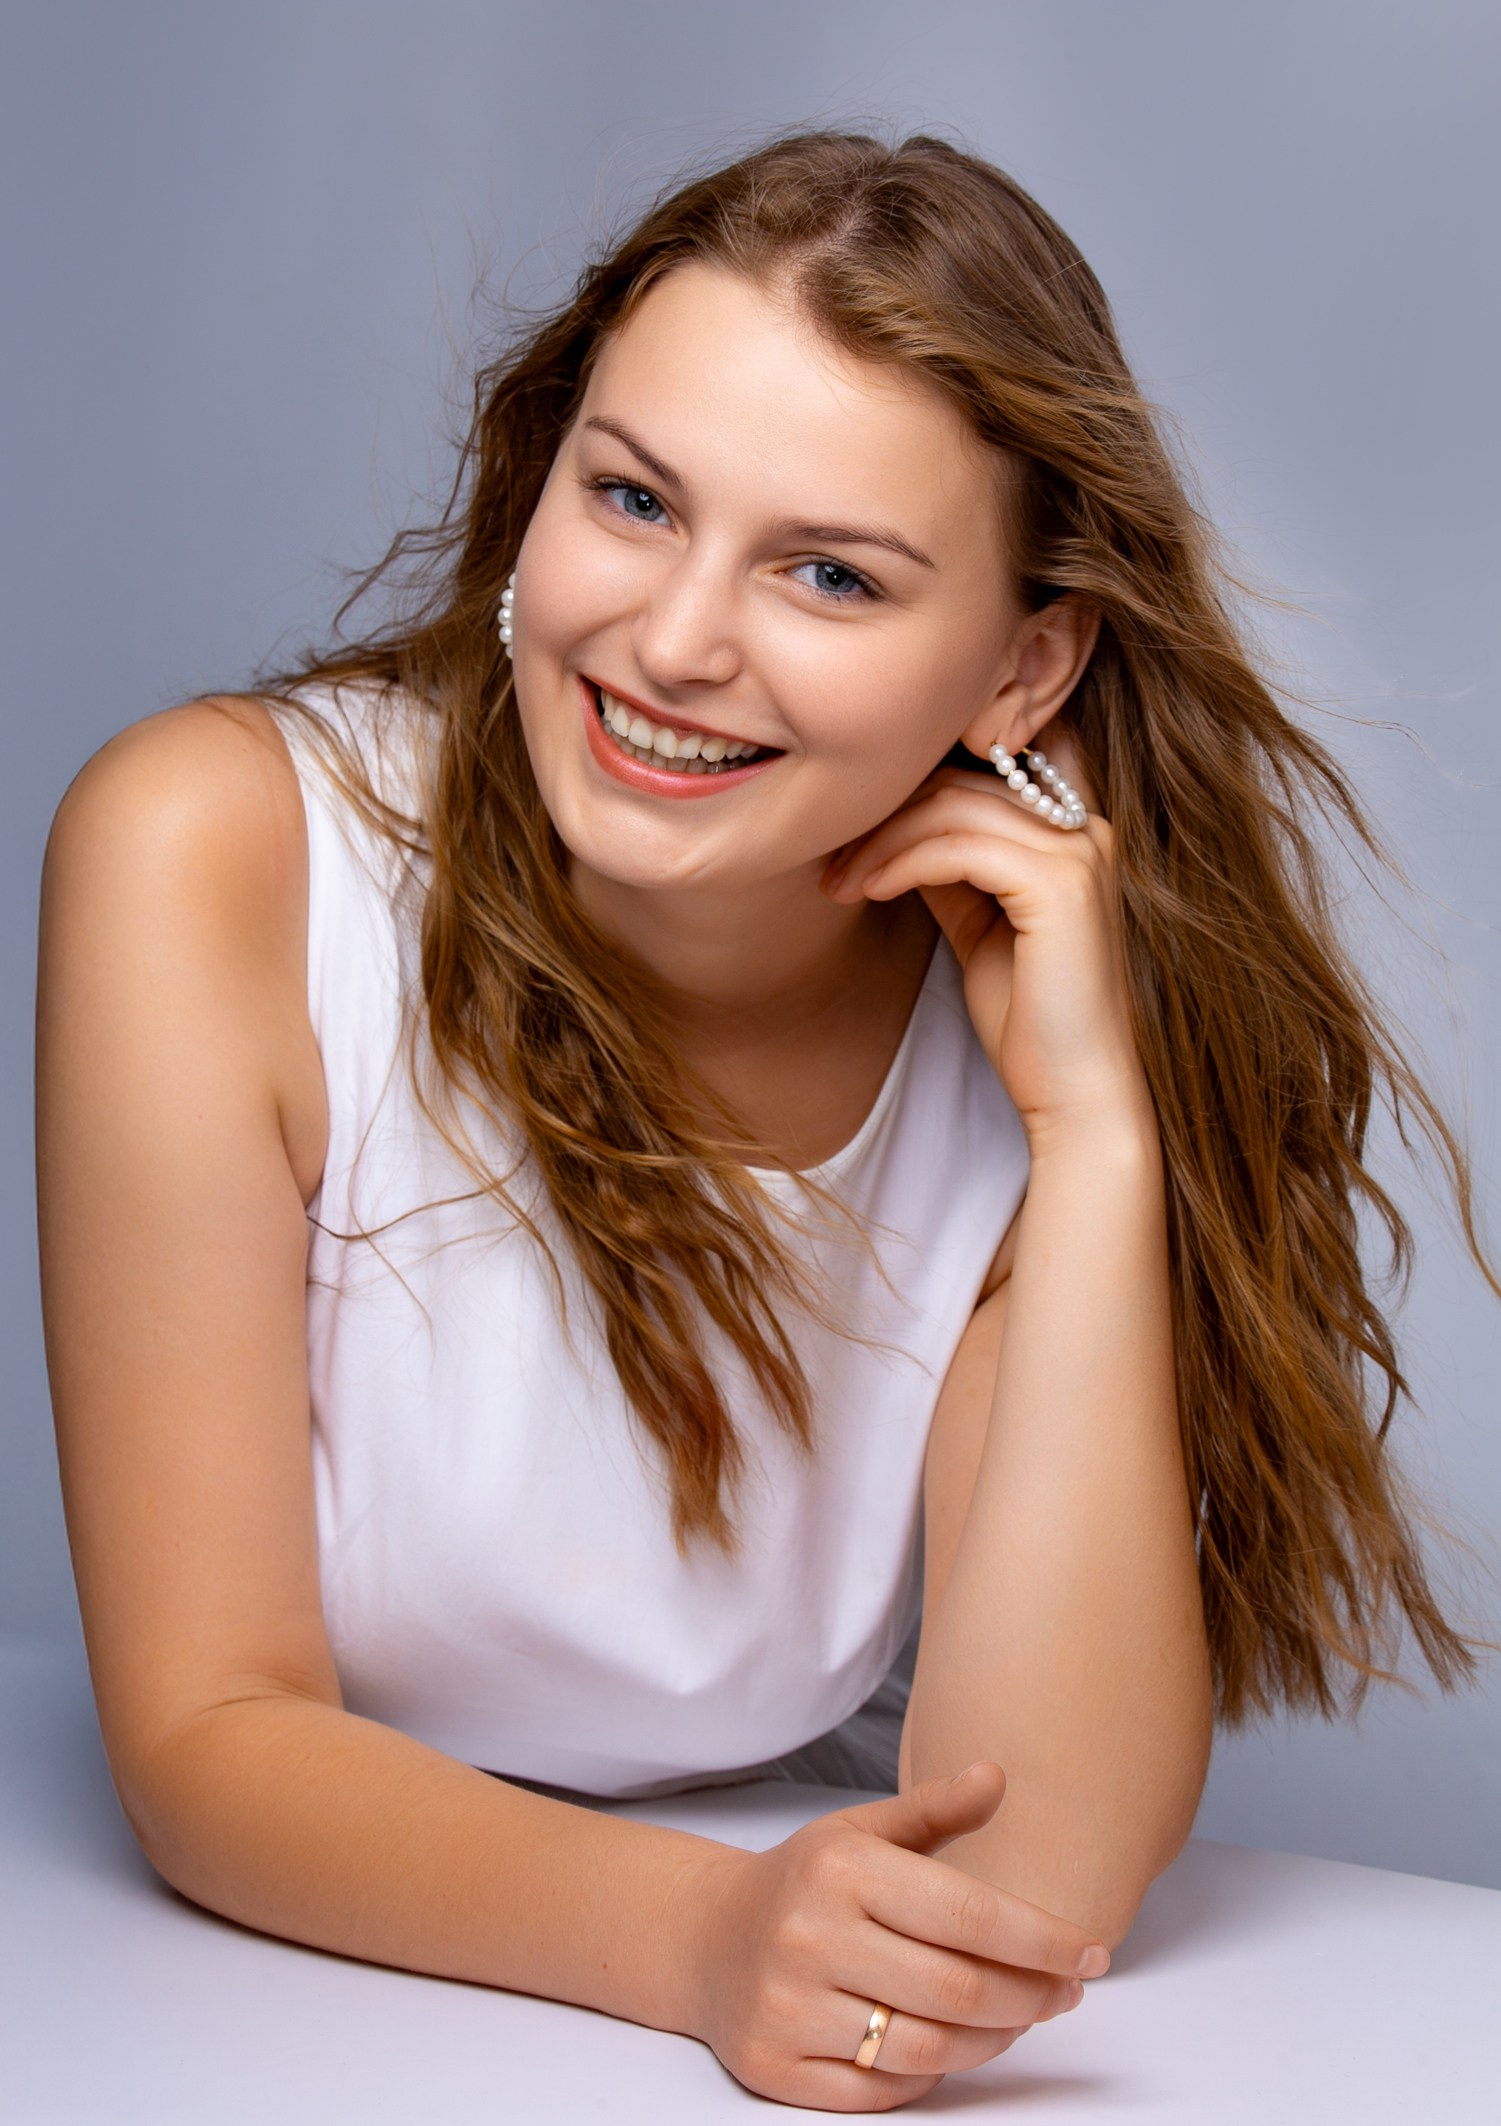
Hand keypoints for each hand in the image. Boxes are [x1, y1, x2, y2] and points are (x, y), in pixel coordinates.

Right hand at [678, 1764, 1107, 2110]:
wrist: (704, 1937)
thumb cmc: (805, 1882)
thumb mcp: (861, 1832)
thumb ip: (933, 1810)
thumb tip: (997, 1776)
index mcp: (842, 1869)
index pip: (968, 1914)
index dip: (1043, 1941)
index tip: (1093, 1955)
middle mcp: (811, 1936)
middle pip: (958, 1990)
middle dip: (1031, 1997)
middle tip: (1065, 1993)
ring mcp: (789, 2007)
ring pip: (926, 2049)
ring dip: (991, 2041)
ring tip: (1017, 2019)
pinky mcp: (775, 2068)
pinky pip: (880, 2093)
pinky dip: (928, 2079)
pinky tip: (951, 2049)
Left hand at [821, 758, 1149, 1142]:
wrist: (1074, 1091)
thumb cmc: (1029, 1021)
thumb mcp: (978, 926)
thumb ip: (950, 871)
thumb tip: (894, 830)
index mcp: (1073, 833)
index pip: (976, 778)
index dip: (906, 797)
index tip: (849, 841)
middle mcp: (1085, 830)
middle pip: (959, 784)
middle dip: (884, 817)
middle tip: (831, 862)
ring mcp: (1078, 853)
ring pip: (952, 809)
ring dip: (881, 842)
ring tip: (839, 881)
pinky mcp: (1059, 885)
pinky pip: (957, 849)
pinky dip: (902, 863)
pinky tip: (869, 890)